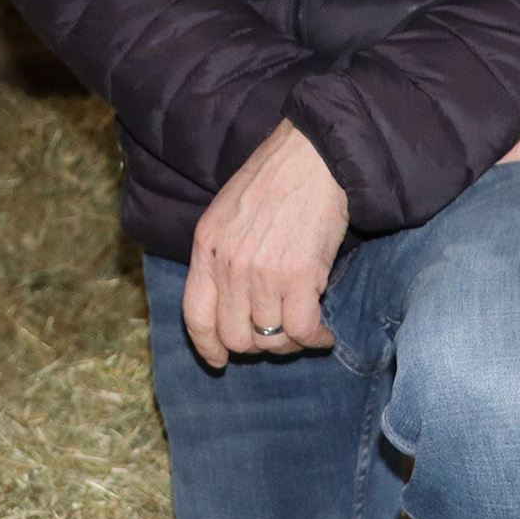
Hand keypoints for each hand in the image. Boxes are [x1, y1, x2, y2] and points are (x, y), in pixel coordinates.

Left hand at [182, 119, 348, 365]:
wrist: (313, 157)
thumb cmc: (275, 181)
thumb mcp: (227, 214)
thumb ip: (222, 257)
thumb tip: (233, 305)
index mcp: (206, 247)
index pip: (195, 315)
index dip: (207, 346)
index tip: (218, 361)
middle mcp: (229, 265)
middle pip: (235, 337)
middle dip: (258, 345)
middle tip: (279, 335)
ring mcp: (262, 273)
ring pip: (271, 339)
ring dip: (291, 342)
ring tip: (306, 329)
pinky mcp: (300, 276)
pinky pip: (302, 330)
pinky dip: (316, 339)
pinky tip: (324, 333)